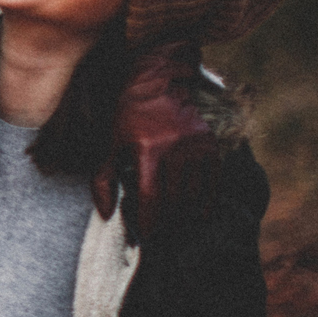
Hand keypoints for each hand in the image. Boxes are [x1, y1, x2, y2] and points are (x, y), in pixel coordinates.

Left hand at [93, 41, 217, 240]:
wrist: (155, 79)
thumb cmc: (124, 115)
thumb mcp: (107, 144)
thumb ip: (102, 180)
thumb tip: (106, 214)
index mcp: (147, 150)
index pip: (152, 198)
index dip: (149, 223)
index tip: (145, 237)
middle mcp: (176, 149)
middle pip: (176, 201)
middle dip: (167, 224)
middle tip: (160, 237)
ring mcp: (197, 146)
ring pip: (197, 194)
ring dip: (186, 216)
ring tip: (176, 227)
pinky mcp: (211, 144)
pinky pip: (214, 181)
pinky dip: (207, 201)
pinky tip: (199, 213)